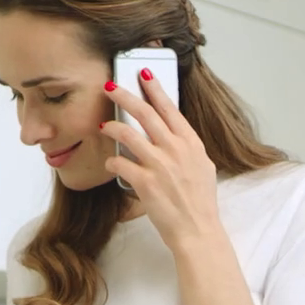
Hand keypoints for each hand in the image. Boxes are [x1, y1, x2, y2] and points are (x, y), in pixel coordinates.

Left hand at [100, 70, 223, 249]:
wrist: (197, 230)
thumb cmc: (200, 202)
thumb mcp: (202, 167)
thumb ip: (187, 148)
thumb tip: (173, 136)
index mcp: (191, 143)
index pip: (170, 108)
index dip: (155, 88)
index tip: (143, 74)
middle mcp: (176, 149)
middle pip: (145, 113)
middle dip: (124, 96)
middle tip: (109, 86)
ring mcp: (160, 165)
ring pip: (127, 134)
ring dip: (112, 127)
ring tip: (103, 126)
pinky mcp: (145, 182)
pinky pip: (120, 163)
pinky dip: (112, 161)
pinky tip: (110, 163)